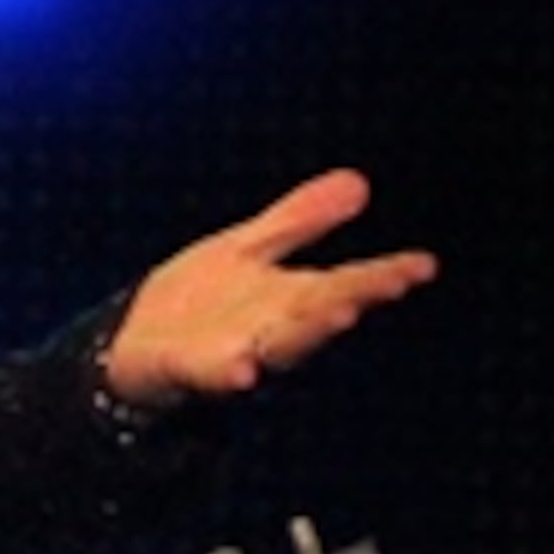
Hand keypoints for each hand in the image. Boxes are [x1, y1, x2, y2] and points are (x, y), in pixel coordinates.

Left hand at [101, 168, 437, 410]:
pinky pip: (210, 372)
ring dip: (307, 332)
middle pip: (319, 313)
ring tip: (340, 314)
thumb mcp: (247, 249)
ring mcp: (233, 351)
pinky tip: (243, 372)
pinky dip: (228, 372)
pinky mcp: (187, 369)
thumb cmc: (198, 299)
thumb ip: (299, 222)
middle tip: (387, 285)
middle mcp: (271, 329)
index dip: (383, 276)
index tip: (423, 265)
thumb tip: (358, 181)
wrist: (129, 342)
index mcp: (289, 298)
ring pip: (279, 346)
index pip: (345, 283)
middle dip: (352, 297)